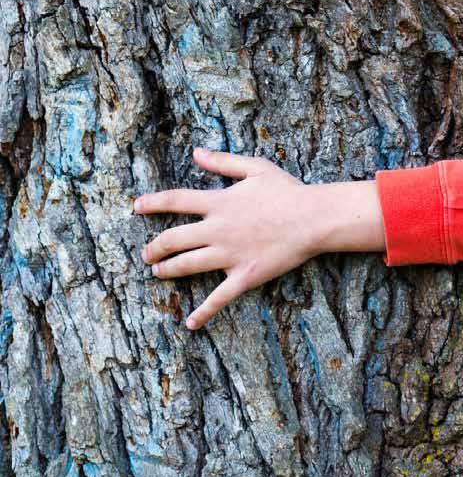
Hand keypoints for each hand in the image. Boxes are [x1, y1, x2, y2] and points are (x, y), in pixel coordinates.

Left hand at [135, 147, 319, 330]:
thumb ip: (223, 162)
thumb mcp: (256, 168)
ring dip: (167, 271)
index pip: (175, 201)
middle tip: (147, 254)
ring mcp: (229, 255)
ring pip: (186, 266)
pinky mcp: (245, 276)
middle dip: (154, 248)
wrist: (314, 219)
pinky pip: (219, 298)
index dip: (152, 203)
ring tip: (158, 272)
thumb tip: (196, 153)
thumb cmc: (288, 191)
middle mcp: (217, 230)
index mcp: (219, 203)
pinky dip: (203, 312)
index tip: (136, 208)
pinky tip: (190, 323)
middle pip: (173, 239)